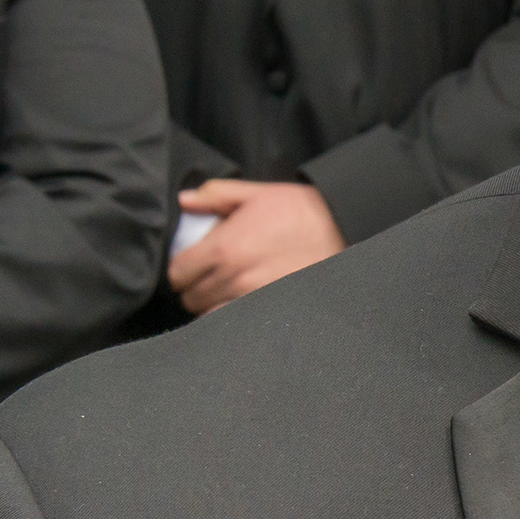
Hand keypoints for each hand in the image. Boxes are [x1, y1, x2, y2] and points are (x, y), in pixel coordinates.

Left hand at [171, 179, 345, 313]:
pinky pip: (235, 325)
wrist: (342, 229)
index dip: (181, 270)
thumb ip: (215, 195)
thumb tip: (184, 200)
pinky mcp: (270, 310)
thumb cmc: (299, 210)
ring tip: (224, 294)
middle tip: (208, 279)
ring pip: (209, 316)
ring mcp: (252, 298)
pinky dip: (230, 319)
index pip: (177, 274)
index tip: (191, 267)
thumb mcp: (256, 193)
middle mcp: (233, 277)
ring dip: (211, 306)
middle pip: (191, 298)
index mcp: (223, 247)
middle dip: (195, 288)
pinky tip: (239, 307)